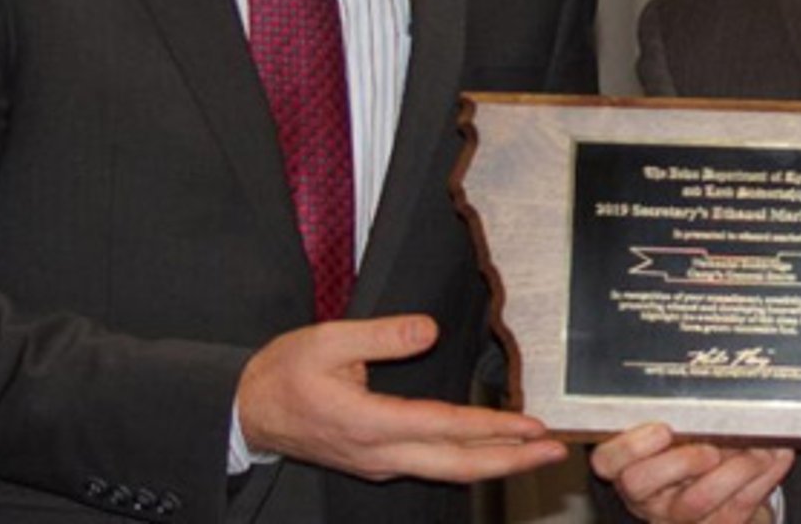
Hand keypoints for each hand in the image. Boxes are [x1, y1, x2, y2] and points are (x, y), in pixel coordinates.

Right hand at [235, 314, 565, 481]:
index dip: (491, 428)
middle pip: (456, 464)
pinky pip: (432, 464)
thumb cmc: (284, 373)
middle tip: (554, 451)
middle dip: (510, 459)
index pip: (444, 427)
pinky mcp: (378, 460)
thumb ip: (381, 335)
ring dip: (494, 461)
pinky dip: (467, 458)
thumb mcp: (328, 339)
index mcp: (368, 423)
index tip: (530, 425)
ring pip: (446, 469)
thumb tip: (429, 330)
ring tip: (534, 451)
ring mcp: (379, 462)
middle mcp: (379, 452)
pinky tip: (488, 448)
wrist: (247, 412)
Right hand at [591, 422, 792, 523]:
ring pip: (696, 502)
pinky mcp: (716, 523)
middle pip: (642, 484)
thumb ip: (675, 402)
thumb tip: (701, 358)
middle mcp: (646, 494)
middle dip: (680, 462)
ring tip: (757, 450)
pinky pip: (738, 508)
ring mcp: (679, 514)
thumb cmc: (686, 442)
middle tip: (710, 447)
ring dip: (733, 472)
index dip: (629, 447)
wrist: (717, 488)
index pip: (607, 460)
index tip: (662, 428)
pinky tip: (778, 453)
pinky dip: (764, 477)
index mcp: (627, 462)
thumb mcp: (671, 420)